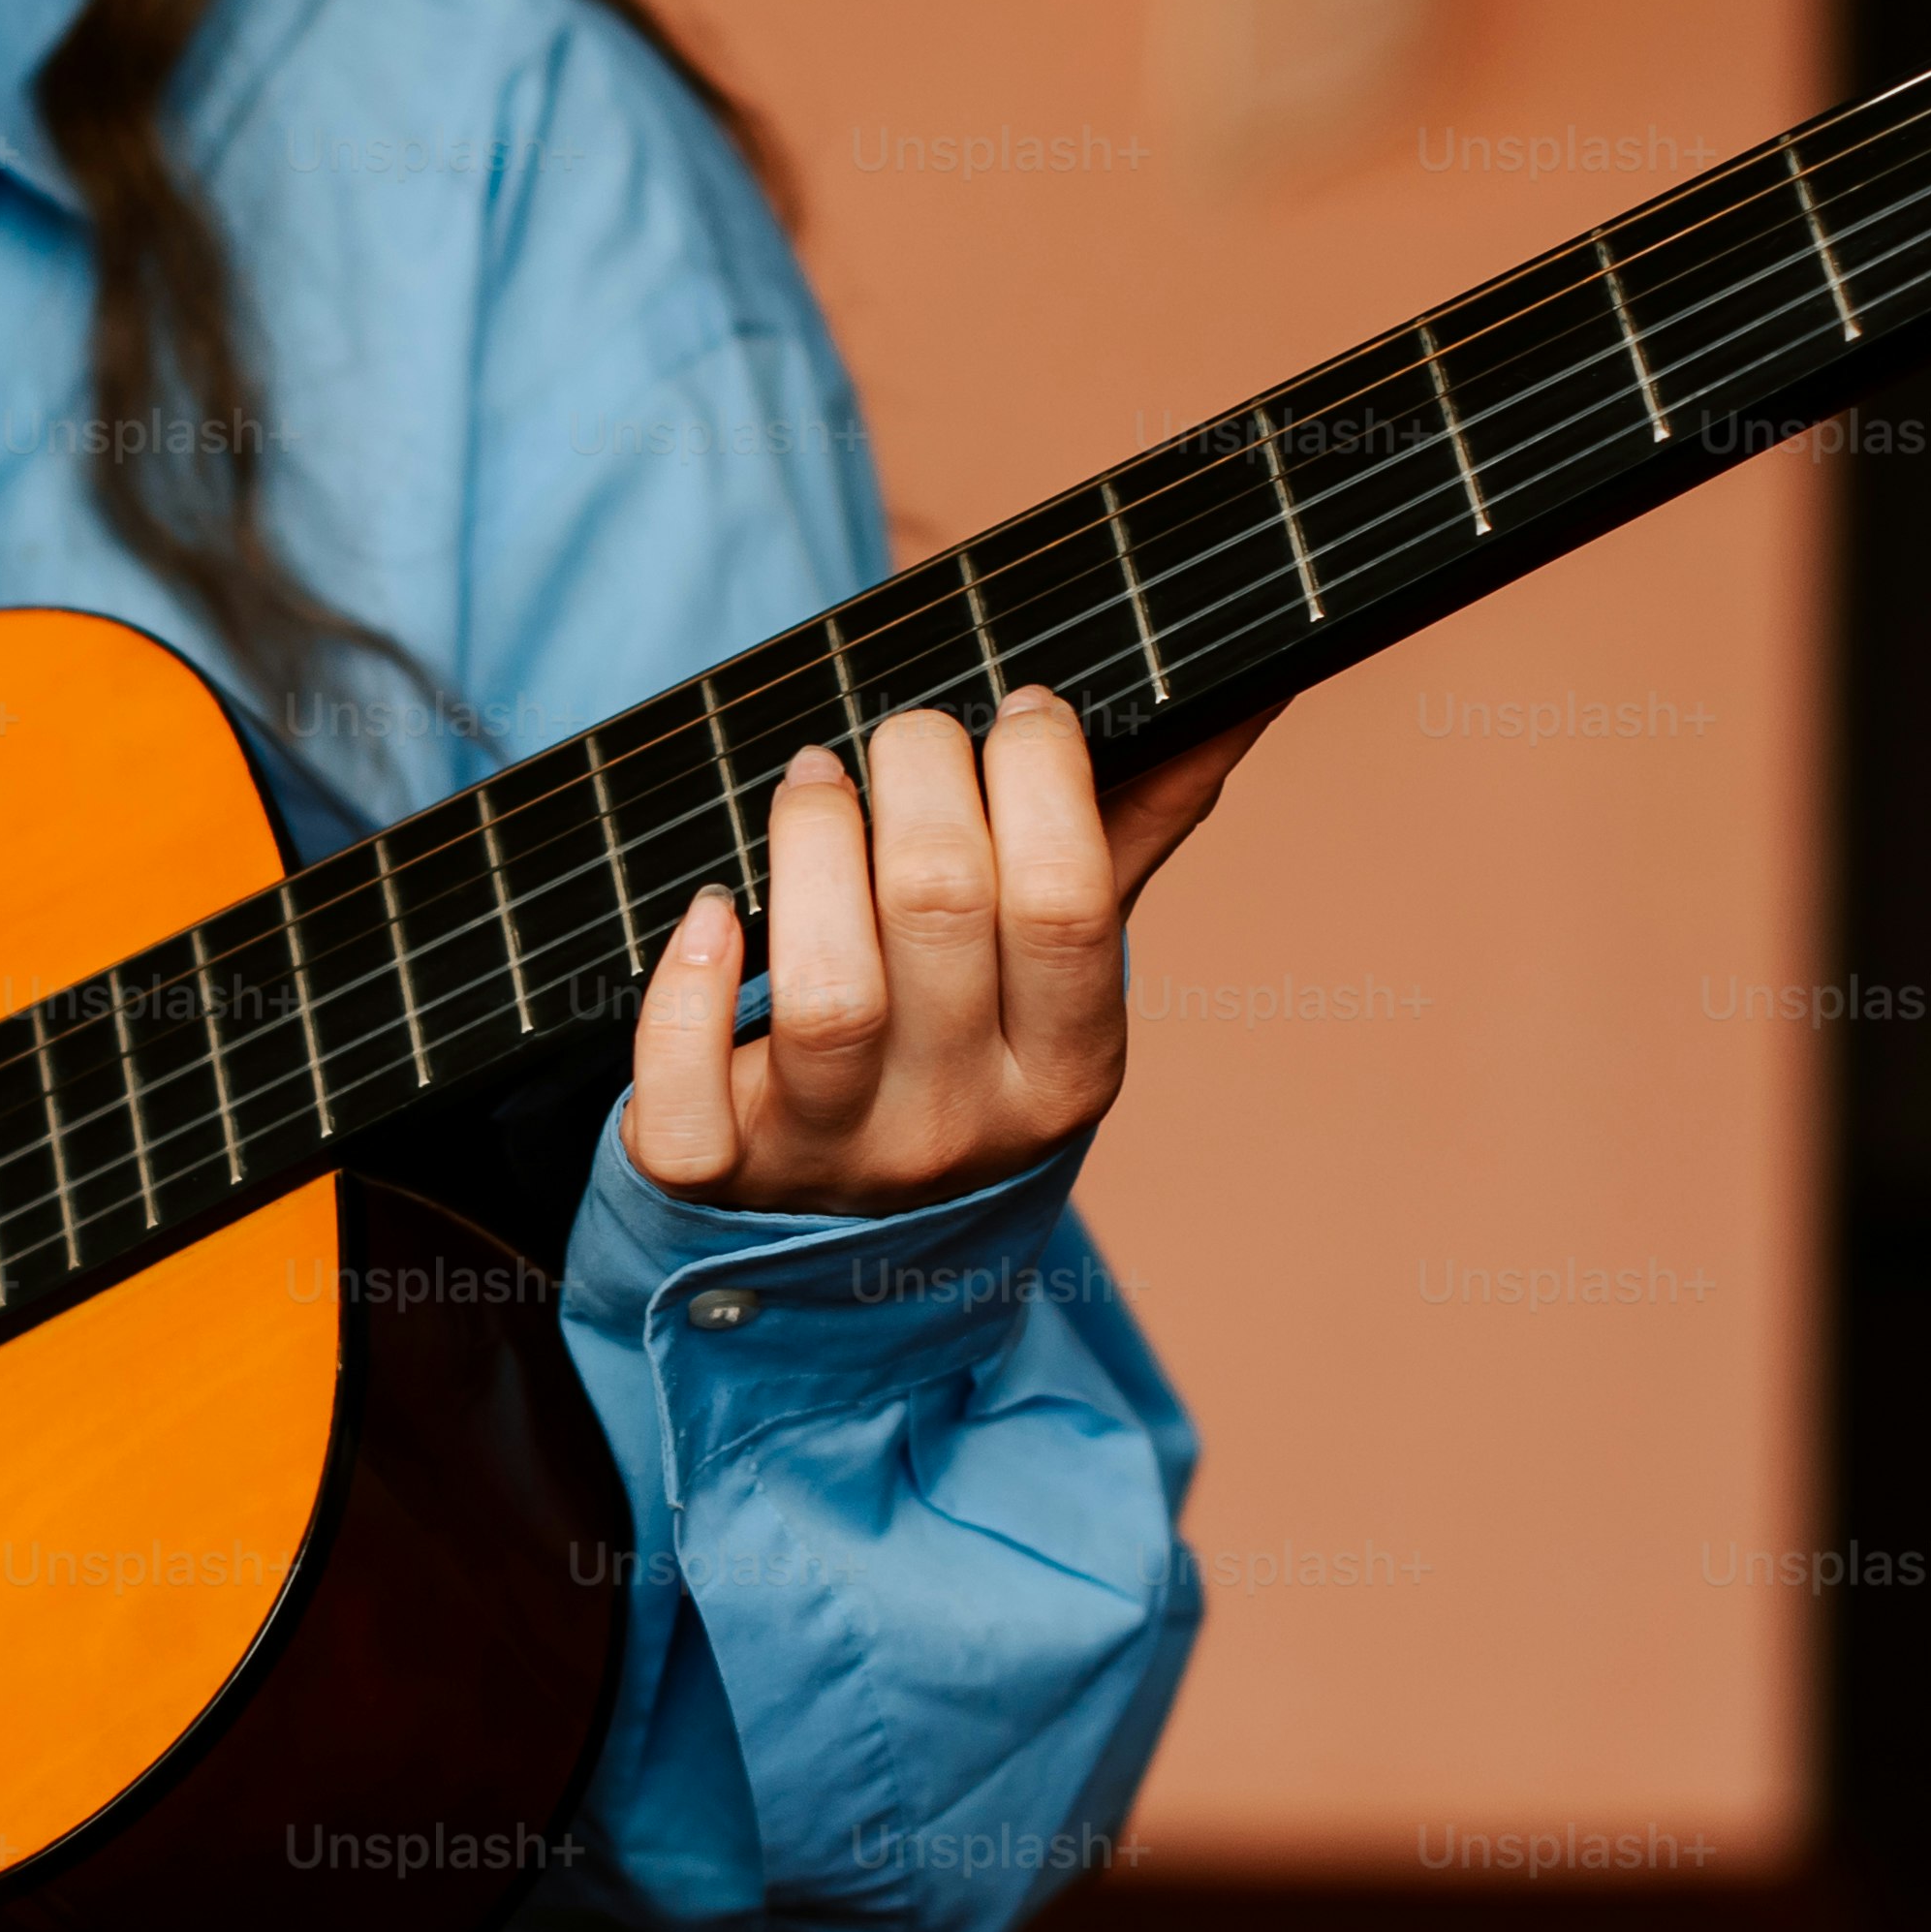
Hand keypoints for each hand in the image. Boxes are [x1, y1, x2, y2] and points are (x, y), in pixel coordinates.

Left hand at [626, 684, 1274, 1219]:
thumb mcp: (1059, 968)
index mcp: (1065, 1070)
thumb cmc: (964, 1044)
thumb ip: (1137, 830)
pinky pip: (687, 1095)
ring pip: (828, 990)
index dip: (1041, 773)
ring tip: (815, 783)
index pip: (1070, 901)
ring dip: (811, 841)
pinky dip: (685, 989)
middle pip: (939, 907)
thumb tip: (1245, 686)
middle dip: (917, 772)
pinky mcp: (717, 1175)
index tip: (1018, 710)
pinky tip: (710, 911)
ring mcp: (833, 1155)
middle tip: (901, 734)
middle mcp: (958, 1124)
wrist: (849, 1244)